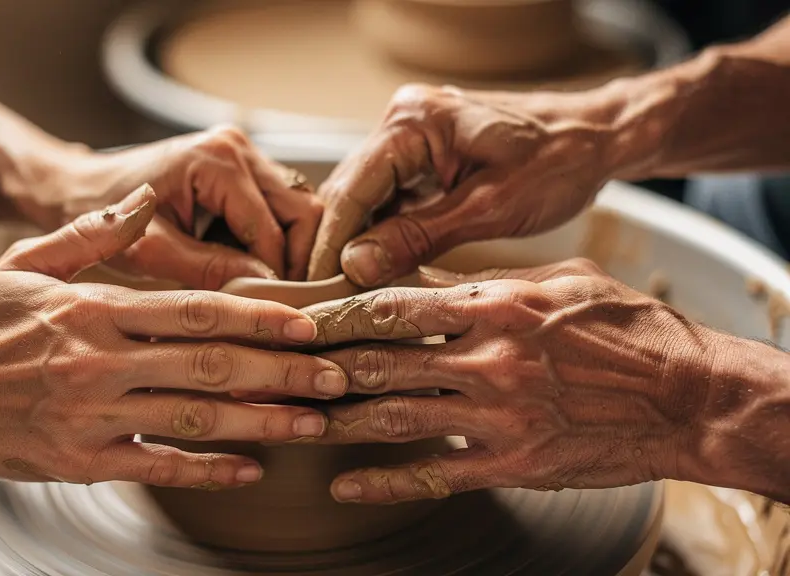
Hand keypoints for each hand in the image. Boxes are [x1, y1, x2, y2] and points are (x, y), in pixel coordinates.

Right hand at [0, 185, 347, 488]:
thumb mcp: (29, 261)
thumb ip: (94, 234)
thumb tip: (143, 203)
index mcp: (96, 309)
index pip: (196, 309)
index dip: (260, 316)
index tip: (309, 321)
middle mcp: (100, 363)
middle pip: (211, 364)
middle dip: (282, 370)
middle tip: (337, 375)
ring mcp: (92, 416)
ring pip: (194, 417)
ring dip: (261, 420)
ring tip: (313, 422)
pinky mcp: (81, 461)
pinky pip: (156, 466)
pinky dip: (207, 470)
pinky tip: (251, 468)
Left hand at [16, 126, 323, 286]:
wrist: (76, 190)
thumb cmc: (100, 218)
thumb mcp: (151, 251)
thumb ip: (209, 270)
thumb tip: (265, 295)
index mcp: (216, 161)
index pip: (276, 230)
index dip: (280, 277)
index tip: (273, 316)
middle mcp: (237, 147)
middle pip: (304, 211)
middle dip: (297, 261)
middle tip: (279, 305)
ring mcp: (241, 152)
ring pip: (299, 208)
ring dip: (290, 250)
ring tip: (267, 290)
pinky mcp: (239, 164)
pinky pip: (279, 205)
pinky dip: (274, 239)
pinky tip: (252, 268)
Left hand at [300, 258, 721, 502]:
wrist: (689, 397)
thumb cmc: (631, 330)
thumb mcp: (562, 281)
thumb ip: (494, 283)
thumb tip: (436, 282)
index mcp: (495, 302)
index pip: (392, 305)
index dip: (336, 314)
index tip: (299, 319)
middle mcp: (485, 356)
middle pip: (378, 360)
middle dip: (320, 366)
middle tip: (276, 371)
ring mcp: (496, 412)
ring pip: (392, 414)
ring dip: (335, 420)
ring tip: (292, 422)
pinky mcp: (512, 461)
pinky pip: (432, 472)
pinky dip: (383, 480)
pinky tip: (345, 483)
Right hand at [307, 84, 615, 285]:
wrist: (598, 138)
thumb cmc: (558, 161)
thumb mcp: (488, 207)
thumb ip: (417, 235)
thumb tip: (356, 265)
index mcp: (414, 122)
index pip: (351, 189)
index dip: (330, 244)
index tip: (316, 289)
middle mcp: (402, 122)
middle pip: (349, 193)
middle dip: (334, 248)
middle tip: (320, 301)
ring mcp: (411, 140)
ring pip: (365, 201)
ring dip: (355, 245)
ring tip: (342, 295)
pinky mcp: (424, 160)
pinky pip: (389, 202)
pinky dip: (381, 237)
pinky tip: (374, 273)